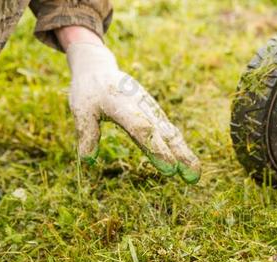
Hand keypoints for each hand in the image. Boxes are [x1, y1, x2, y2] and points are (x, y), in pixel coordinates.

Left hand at [60, 30, 200, 183]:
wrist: (99, 69)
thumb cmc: (88, 91)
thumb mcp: (81, 109)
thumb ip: (87, 132)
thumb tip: (87, 159)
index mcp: (122, 104)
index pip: (142, 130)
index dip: (157, 149)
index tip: (170, 169)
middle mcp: (142, 107)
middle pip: (164, 134)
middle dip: (179, 156)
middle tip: (192, 176)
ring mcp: (151, 110)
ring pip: (171, 134)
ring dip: (184, 154)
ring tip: (195, 175)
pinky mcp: (155, 114)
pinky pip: (170, 132)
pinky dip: (180, 147)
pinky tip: (188, 163)